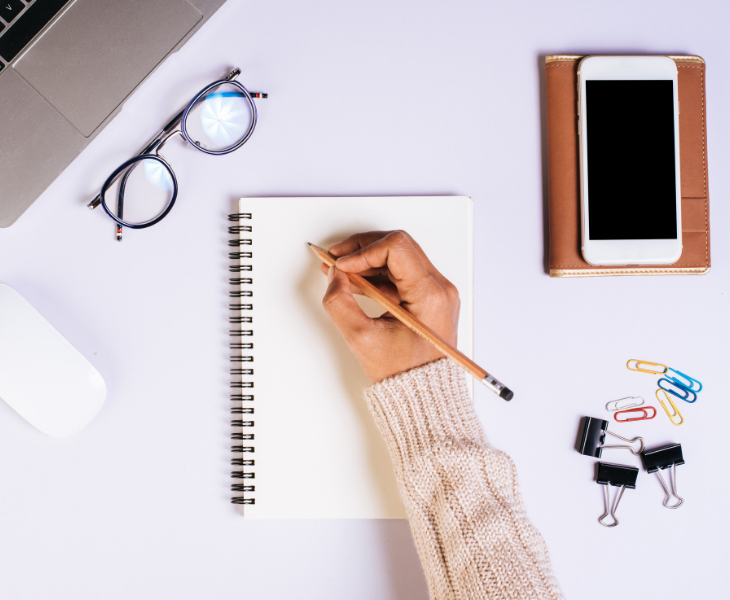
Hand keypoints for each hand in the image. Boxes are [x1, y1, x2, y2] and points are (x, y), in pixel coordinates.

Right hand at [321, 230, 459, 382]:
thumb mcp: (362, 339)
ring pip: (398, 257)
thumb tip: (334, 276)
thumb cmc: (403, 375)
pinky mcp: (428, 298)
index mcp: (430, 295)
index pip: (396, 248)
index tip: (341, 266)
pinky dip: (376, 273)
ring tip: (340, 272)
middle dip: (361, 249)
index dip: (362, 251)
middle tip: (334, 260)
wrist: (424, 397)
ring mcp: (436, 292)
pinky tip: (354, 282)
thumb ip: (340, 303)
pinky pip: (401, 273)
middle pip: (397, 246)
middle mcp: (439, 288)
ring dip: (366, 260)